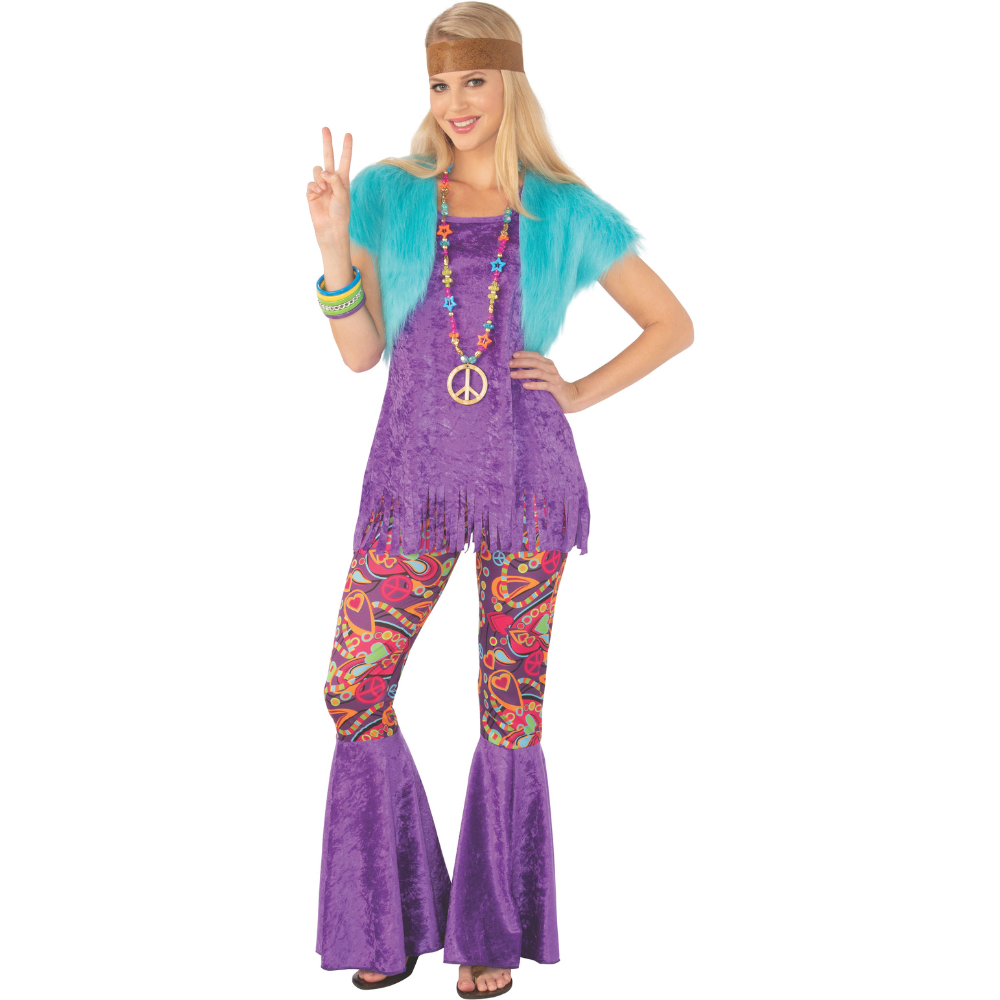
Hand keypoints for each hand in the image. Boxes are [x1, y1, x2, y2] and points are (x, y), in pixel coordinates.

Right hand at [306, 127, 351, 244]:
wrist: (331, 227)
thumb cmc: (341, 213)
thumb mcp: (343, 195)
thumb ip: (335, 180)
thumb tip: (323, 171)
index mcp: (343, 179)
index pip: (344, 160)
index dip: (346, 148)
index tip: (348, 134)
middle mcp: (331, 179)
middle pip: (328, 157)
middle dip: (327, 143)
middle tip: (325, 128)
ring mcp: (321, 185)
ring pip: (317, 170)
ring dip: (320, 177)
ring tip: (324, 189)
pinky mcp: (311, 192)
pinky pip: (310, 183)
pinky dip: (314, 187)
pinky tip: (318, 194)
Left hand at [508, 351, 581, 412]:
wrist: (572, 398)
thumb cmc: (554, 387)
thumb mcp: (545, 376)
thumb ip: (535, 370)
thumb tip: (516, 367)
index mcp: (548, 364)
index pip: (535, 355)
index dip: (524, 354)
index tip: (513, 355)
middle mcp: (552, 369)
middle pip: (535, 362)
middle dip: (521, 362)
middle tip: (509, 364)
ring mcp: (554, 378)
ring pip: (538, 373)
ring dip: (524, 373)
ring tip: (512, 374)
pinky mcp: (556, 388)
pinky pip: (544, 385)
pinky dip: (534, 385)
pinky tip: (524, 385)